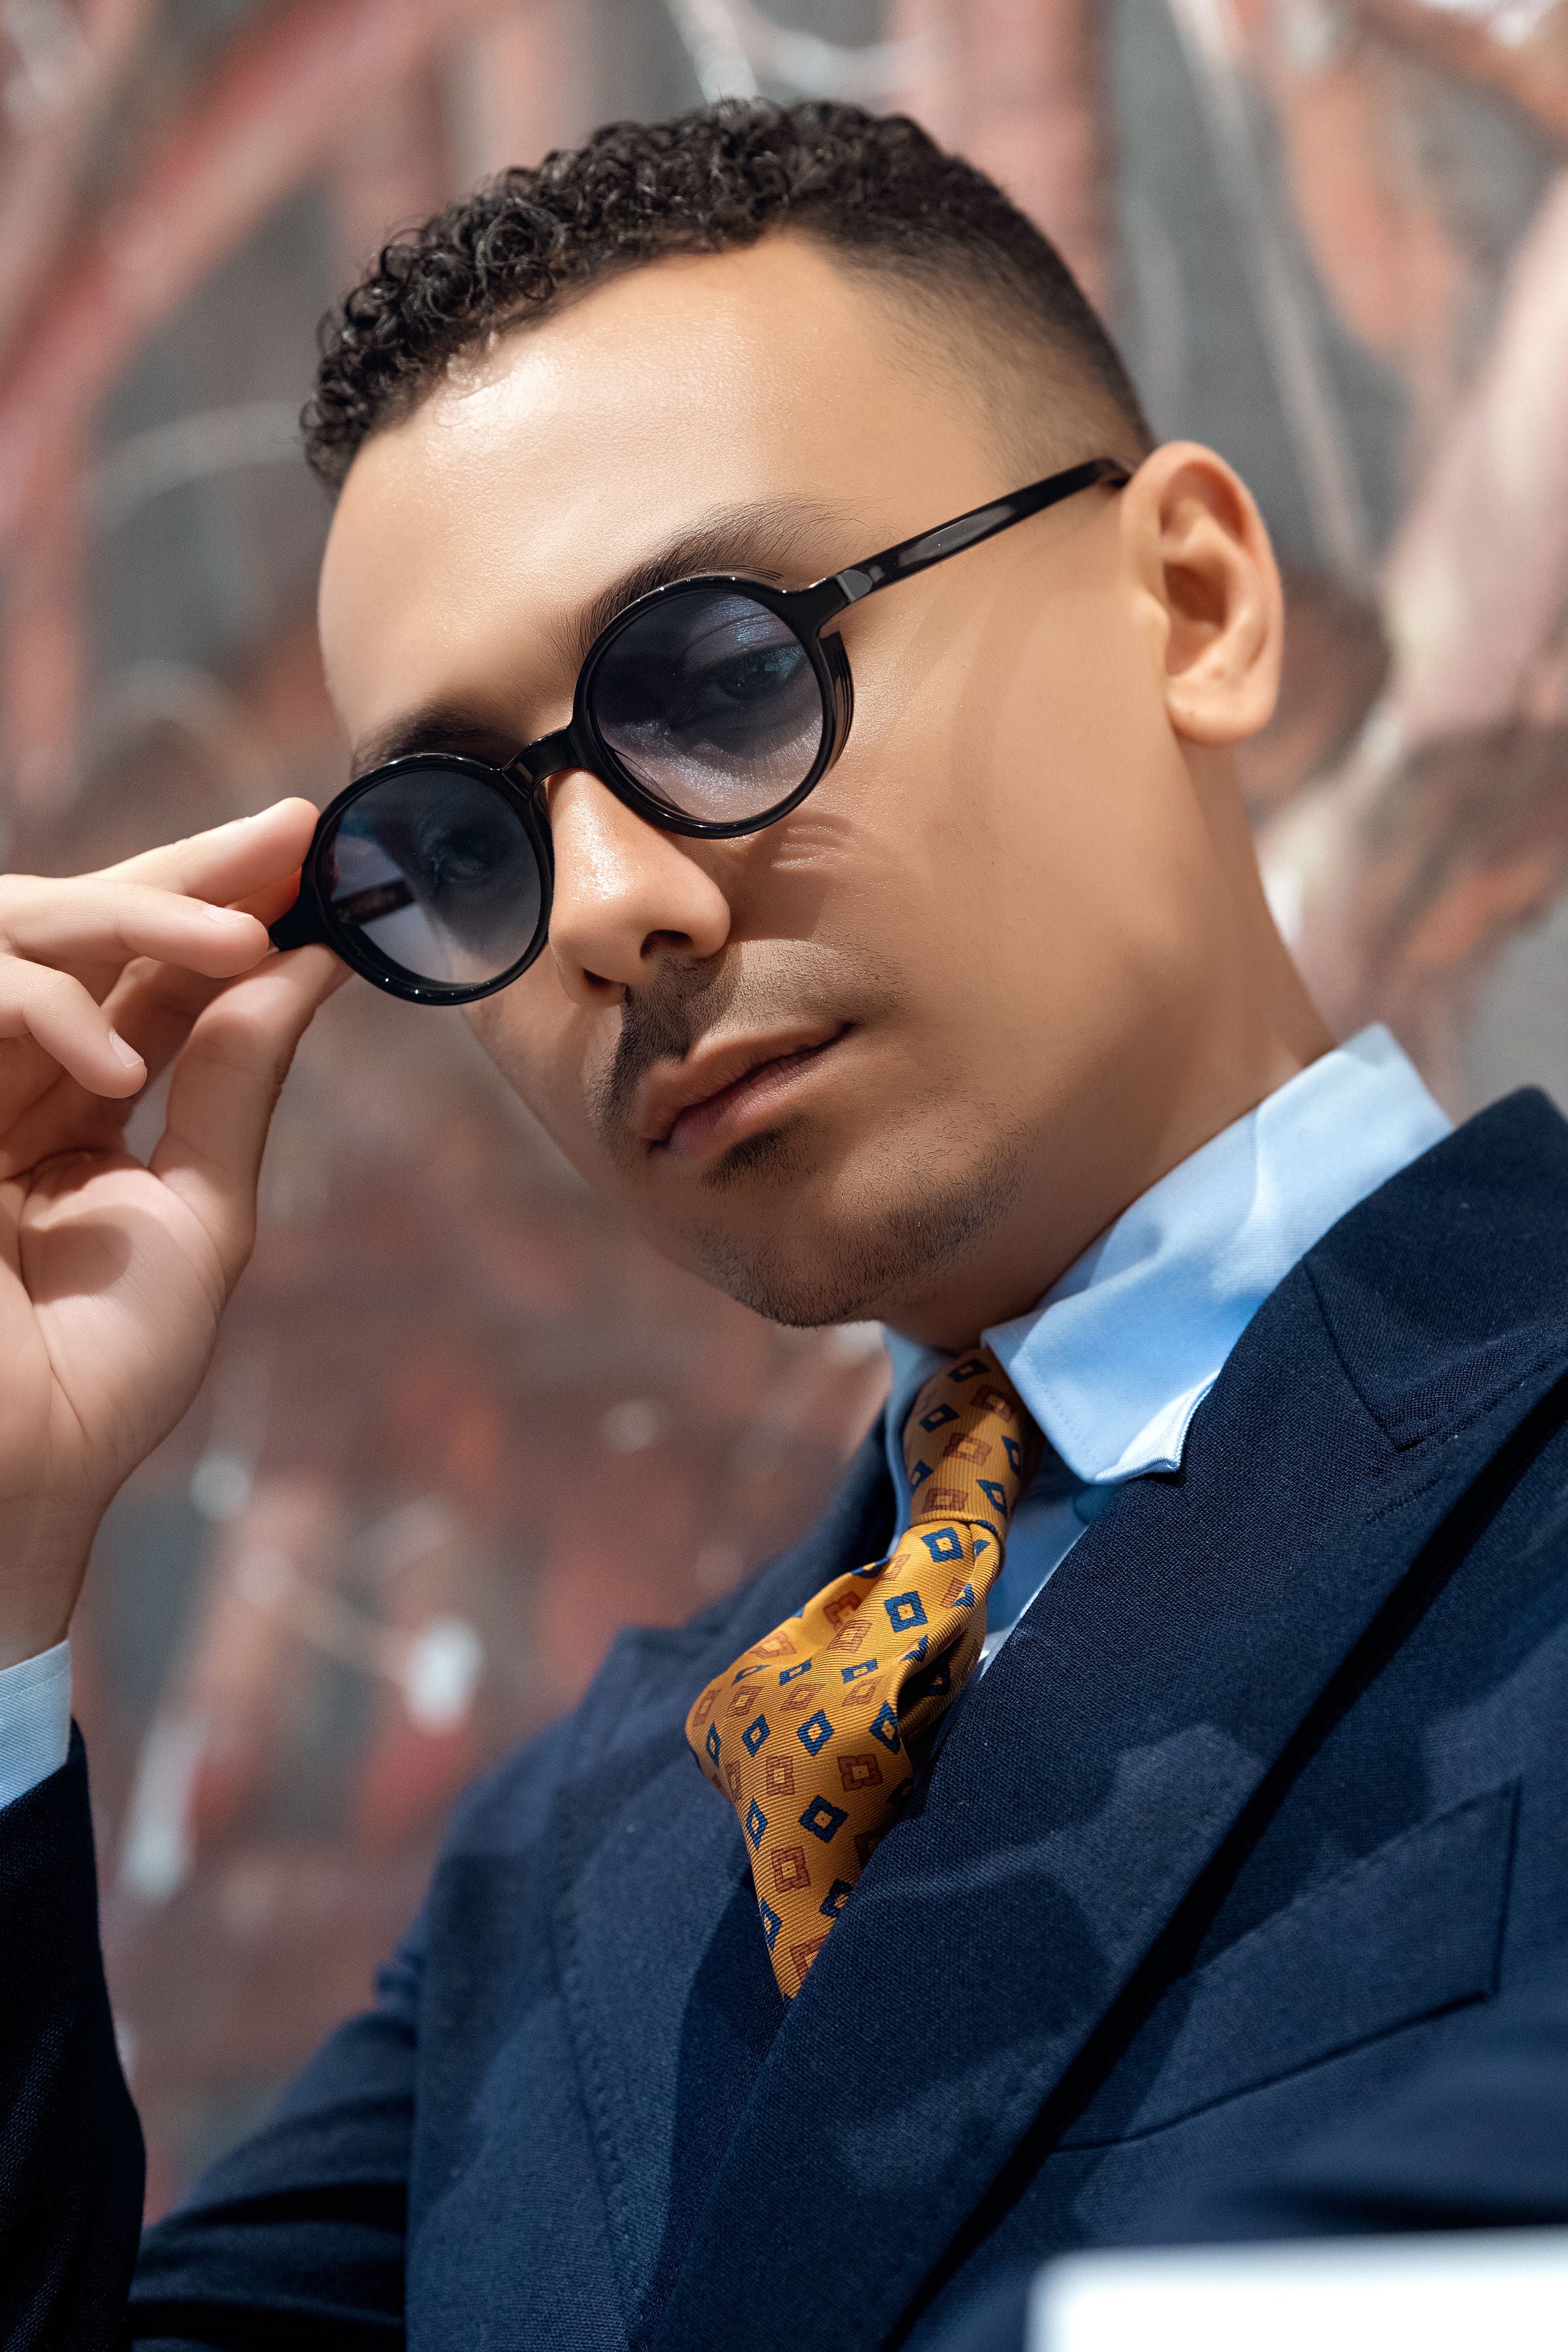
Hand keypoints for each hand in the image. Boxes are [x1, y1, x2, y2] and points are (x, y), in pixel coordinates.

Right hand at [0, 800, 345, 1664]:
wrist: (19, 1480)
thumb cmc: (103, 1372)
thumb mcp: (198, 1211)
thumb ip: (236, 1082)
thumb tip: (313, 966)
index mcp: (72, 1112)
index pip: (146, 980)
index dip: (223, 908)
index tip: (314, 855)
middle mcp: (9, 1085)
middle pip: (83, 936)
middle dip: (186, 877)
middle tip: (290, 835)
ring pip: (18, 942)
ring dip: (133, 922)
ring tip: (242, 934)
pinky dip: (39, 1013)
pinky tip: (117, 1066)